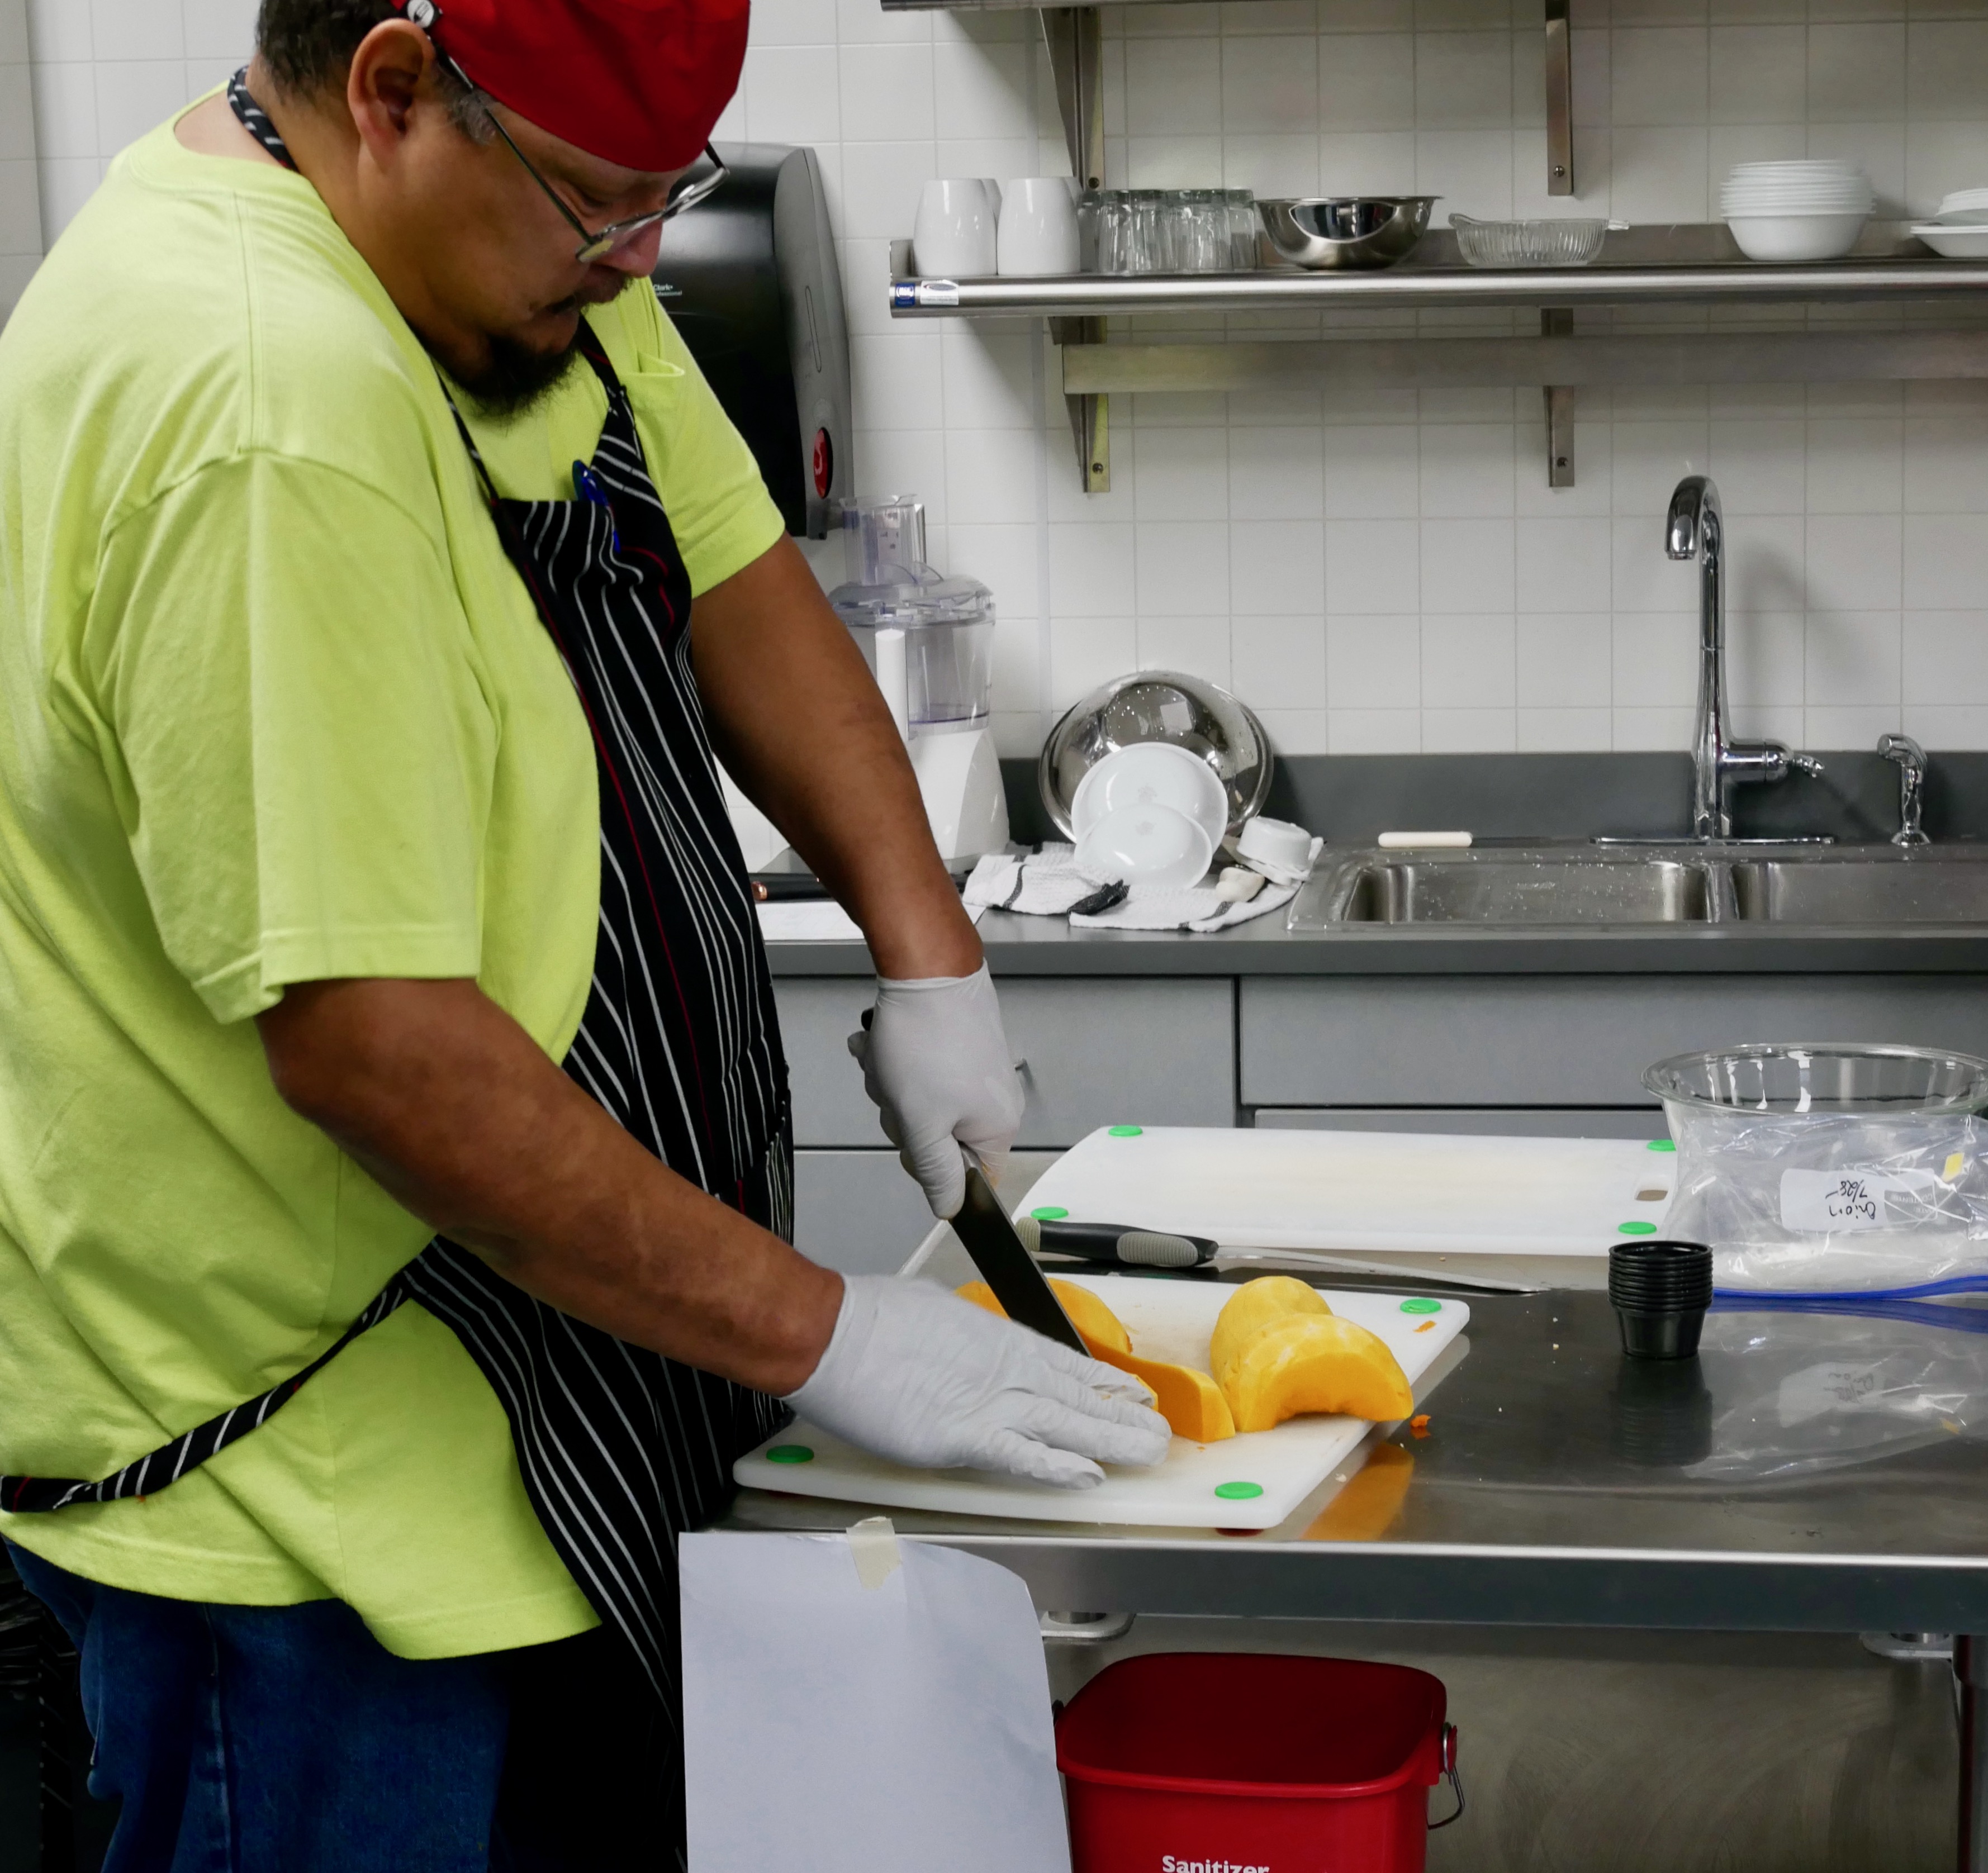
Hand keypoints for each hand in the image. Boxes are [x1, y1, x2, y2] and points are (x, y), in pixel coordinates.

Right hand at [784, 1276, 1171, 1487]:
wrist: (831, 1333)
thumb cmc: (869, 1319)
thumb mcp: (935, 1313)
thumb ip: (965, 1339)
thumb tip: (971, 1348)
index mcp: (996, 1341)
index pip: (1066, 1365)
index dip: (1104, 1381)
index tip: (1133, 1392)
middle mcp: (1003, 1371)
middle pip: (1077, 1396)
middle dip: (1122, 1416)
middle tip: (1161, 1430)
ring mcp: (987, 1403)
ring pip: (1066, 1424)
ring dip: (1111, 1439)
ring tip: (1150, 1450)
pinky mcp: (962, 1436)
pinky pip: (1021, 1455)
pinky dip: (1056, 1466)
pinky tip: (1089, 1474)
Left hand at [847, 964, 1024, 1218]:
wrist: (925, 967)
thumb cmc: (925, 1043)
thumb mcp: (921, 1124)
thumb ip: (937, 1174)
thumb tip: (949, 1208)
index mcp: (997, 1126)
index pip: (972, 1178)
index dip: (934, 1169)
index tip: (914, 1142)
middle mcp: (994, 1098)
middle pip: (938, 1139)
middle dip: (902, 1117)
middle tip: (896, 1090)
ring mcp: (975, 1069)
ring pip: (920, 1102)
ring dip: (891, 1085)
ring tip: (887, 1058)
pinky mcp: (957, 1044)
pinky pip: (917, 1070)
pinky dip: (894, 1060)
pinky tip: (885, 1042)